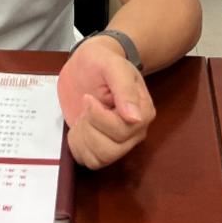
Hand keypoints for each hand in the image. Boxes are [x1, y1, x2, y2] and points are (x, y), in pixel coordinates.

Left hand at [57, 35, 154, 169]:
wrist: (88, 64)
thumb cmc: (101, 60)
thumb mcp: (112, 65)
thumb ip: (124, 88)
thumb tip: (135, 118)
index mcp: (143, 111)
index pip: (123, 130)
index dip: (99, 117)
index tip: (88, 97)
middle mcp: (135, 131)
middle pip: (111, 149)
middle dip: (89, 127)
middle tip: (85, 104)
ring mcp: (120, 143)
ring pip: (101, 158)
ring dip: (83, 138)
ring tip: (82, 116)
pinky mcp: (103, 148)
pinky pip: (91, 162)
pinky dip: (78, 147)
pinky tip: (78, 128)